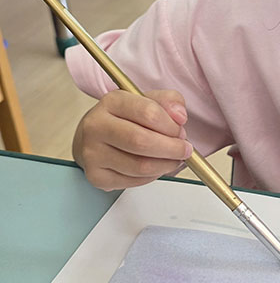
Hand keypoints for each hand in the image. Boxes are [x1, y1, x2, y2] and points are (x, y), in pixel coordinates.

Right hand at [72, 89, 192, 190]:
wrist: (96, 137)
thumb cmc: (126, 118)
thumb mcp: (149, 100)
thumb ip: (169, 101)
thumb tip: (180, 116)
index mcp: (111, 102)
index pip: (148, 112)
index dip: (171, 126)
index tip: (181, 131)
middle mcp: (96, 126)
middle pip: (141, 141)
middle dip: (171, 148)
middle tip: (184, 150)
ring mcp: (92, 153)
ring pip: (140, 166)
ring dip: (165, 165)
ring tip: (172, 159)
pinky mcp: (96, 176)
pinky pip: (134, 181)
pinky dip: (152, 176)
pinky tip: (155, 167)